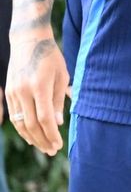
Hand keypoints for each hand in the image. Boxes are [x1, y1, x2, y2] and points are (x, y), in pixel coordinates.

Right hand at [5, 32, 70, 155]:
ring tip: (43, 147)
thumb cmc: (50, 57)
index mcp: (39, 87)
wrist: (28, 40)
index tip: (59, 145)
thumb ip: (58, 100)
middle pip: (31, 124)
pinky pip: (14, 116)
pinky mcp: (8, 92)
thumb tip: (58, 123)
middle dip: (42, 140)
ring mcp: (13, 92)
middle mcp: (23, 91)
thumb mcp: (61, 76)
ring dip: (32, 138)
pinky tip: (31, 136)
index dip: (51, 134)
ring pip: (20, 123)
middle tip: (52, 151)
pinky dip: (22, 128)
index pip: (44, 118)